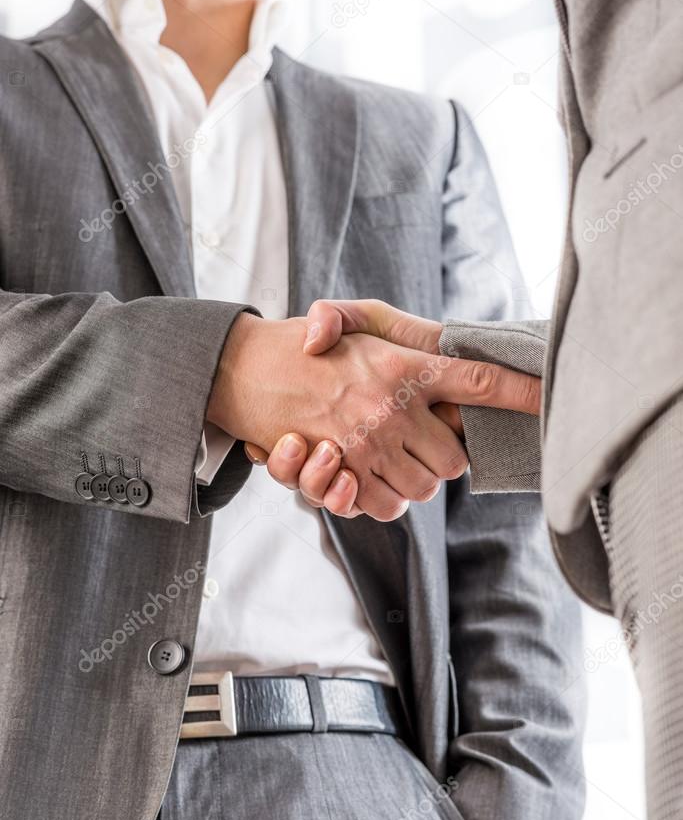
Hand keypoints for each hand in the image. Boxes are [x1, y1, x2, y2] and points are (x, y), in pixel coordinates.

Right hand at [243, 301, 540, 519]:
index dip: (521, 392)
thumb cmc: (304, 349)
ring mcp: (369, 445)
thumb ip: (355, 315)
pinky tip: (367, 476)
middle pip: (455, 457)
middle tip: (421, 442)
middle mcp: (392, 407)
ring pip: (424, 487)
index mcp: (405, 365)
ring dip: (414, 480)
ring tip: (390, 458)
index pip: (479, 379)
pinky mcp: (344, 475)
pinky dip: (383, 499)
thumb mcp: (345, 318)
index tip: (553, 398)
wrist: (247, 377)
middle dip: (444, 457)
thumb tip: (329, 331)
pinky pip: (386, 504)